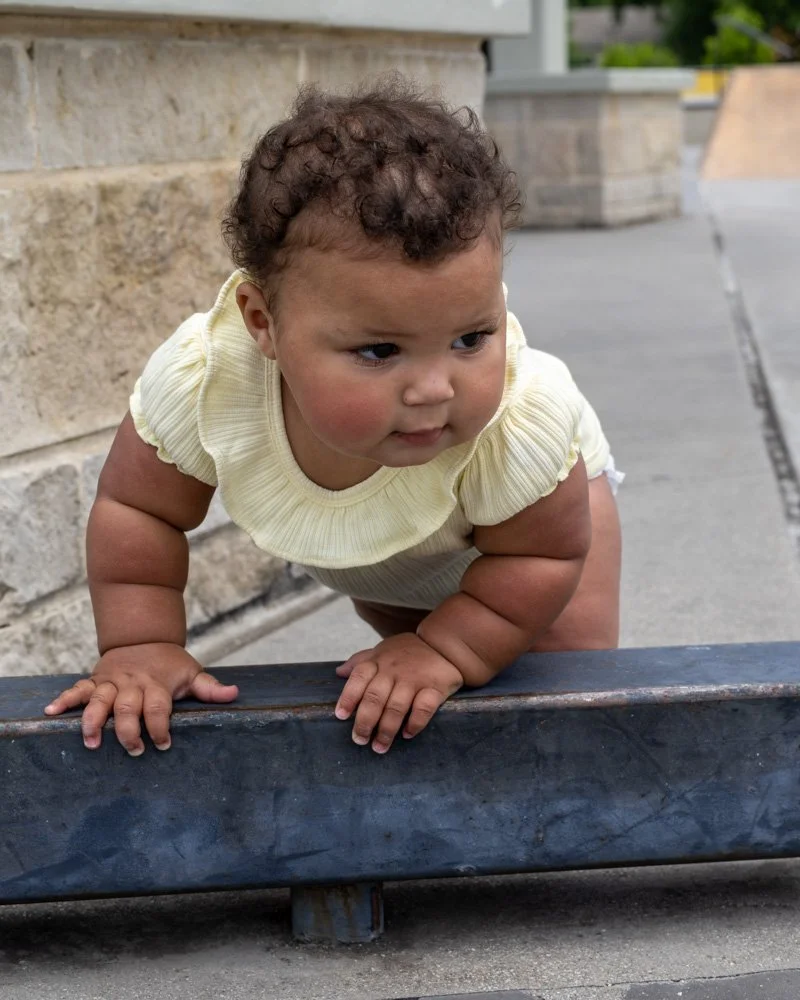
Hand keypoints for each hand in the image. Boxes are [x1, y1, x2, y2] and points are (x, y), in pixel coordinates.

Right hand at [43, 643, 237, 755]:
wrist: (144, 635)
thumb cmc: (170, 663)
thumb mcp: (193, 672)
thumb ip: (210, 688)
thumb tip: (235, 695)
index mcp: (156, 685)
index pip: (158, 708)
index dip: (160, 727)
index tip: (163, 745)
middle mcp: (132, 683)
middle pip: (127, 708)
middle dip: (128, 730)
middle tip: (133, 750)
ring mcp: (112, 682)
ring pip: (99, 701)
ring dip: (92, 721)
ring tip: (90, 742)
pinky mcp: (96, 681)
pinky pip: (78, 689)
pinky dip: (64, 699)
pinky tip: (51, 712)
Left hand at [334, 633, 462, 753]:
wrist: (445, 644)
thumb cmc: (409, 651)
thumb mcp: (383, 649)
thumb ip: (361, 660)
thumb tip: (338, 673)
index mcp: (379, 661)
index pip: (358, 678)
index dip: (348, 697)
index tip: (341, 716)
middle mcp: (394, 670)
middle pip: (375, 697)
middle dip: (364, 722)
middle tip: (359, 740)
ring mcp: (414, 679)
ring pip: (396, 707)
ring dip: (386, 730)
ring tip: (379, 747)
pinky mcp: (434, 688)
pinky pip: (423, 708)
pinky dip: (415, 724)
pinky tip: (407, 735)